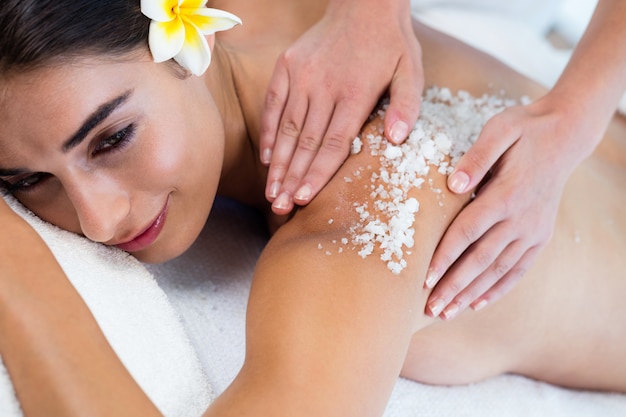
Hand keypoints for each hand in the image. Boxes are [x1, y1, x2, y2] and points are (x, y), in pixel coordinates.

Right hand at [260, 0, 422, 214]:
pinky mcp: (287, 65)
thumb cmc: (391, 43)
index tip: (303, 199)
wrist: (364, 3)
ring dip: (278, 163)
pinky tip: (267, 158)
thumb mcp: (411, 70)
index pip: (332, 143)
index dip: (317, 174)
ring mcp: (302, 75)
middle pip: (305, 143)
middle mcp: (323, 86)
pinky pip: (273, 104)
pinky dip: (269, 132)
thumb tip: (397, 141)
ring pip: (287, 128)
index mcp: (355, 93)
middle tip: (281, 207)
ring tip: (271, 192)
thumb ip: (406, 106)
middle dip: (292, 179)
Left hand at [424, 95, 599, 319]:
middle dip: (454, 286)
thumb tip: (453, 184)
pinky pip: (518, 269)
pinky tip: (478, 304)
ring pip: (498, 270)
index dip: (445, 257)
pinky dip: (498, 289)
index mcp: (507, 194)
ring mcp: (534, 231)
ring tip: (447, 313)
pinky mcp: (541, 237)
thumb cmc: (524, 130)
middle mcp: (522, 219)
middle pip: (481, 259)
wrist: (565, 135)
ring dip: (471, 294)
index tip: (424, 279)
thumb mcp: (499, 131)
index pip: (468, 231)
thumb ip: (476, 157)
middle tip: (430, 308)